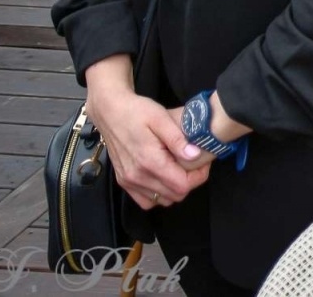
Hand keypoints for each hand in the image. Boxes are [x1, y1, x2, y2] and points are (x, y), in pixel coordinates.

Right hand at [84, 59, 209, 207]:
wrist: (110, 111)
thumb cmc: (137, 111)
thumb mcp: (161, 118)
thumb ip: (178, 139)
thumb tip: (195, 155)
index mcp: (149, 161)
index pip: (182, 186)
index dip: (198, 177)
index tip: (203, 163)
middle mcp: (137, 176)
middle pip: (174, 195)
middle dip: (190, 182)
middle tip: (194, 164)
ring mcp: (129, 181)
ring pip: (162, 200)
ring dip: (174, 189)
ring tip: (178, 169)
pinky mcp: (123, 181)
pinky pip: (145, 201)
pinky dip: (158, 194)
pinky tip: (163, 177)